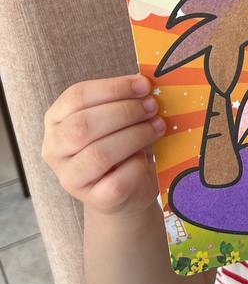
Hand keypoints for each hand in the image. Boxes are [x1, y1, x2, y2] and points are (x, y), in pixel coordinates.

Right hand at [43, 75, 165, 215]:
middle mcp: (54, 149)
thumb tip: (146, 84)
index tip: (143, 84)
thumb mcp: (116, 118)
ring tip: (157, 126)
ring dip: (135, 135)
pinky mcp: (94, 200)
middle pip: (83, 125)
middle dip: (124, 112)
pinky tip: (147, 158)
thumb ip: (124, 100)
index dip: (113, 88)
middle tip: (152, 106)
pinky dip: (137, 165)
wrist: (125, 191)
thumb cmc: (121, 145)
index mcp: (56, 120)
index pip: (76, 97)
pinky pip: (117, 181)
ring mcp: (70, 178)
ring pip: (99, 154)